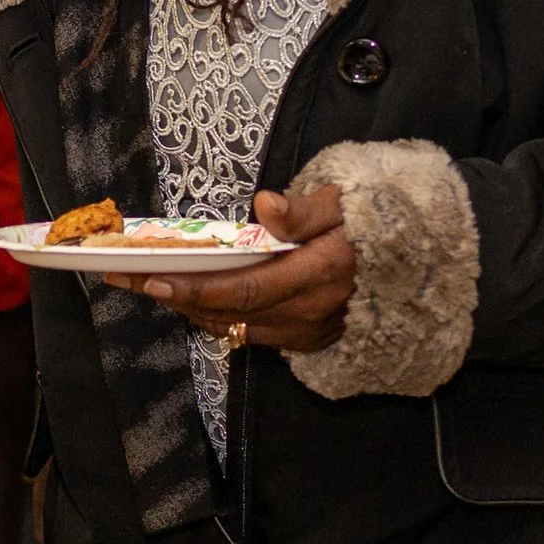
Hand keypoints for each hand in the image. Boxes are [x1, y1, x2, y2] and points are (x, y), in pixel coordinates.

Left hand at [102, 186, 352, 351]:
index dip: (195, 286)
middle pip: (227, 312)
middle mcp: (310, 313)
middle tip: (127, 276)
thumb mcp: (345, 202)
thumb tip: (266, 205)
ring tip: (148, 283)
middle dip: (174, 295)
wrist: (416, 262)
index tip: (152, 276)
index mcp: (319, 274)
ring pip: (233, 326)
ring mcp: (308, 333)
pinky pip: (249, 333)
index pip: (243, 289)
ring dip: (188, 307)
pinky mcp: (306, 341)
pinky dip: (215, 316)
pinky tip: (190, 296)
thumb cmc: (373, 221)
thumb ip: (305, 208)